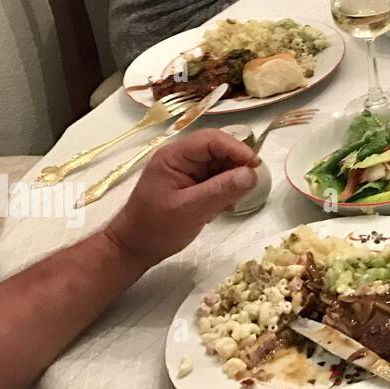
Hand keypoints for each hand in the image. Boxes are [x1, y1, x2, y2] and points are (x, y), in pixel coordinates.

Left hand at [104, 130, 259, 271]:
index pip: (211, 139)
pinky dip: (226, 189)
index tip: (255, 165)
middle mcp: (181, 158)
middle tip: (250, 184)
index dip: (236, 148)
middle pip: (218, 150)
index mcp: (174, 156)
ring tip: (233, 200)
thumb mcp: (190, 210)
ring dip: (232, 179)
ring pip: (220, 164)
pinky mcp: (192, 184)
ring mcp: (186, 171)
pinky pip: (217, 178)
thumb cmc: (155, 228)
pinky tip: (225, 206)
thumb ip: (221, 190)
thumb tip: (252, 173)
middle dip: (236, 165)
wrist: (134, 249)